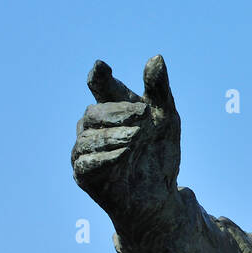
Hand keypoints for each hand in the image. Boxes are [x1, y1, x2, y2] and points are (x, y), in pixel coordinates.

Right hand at [72, 55, 180, 232]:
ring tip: (138, 136)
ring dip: (115, 134)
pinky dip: (106, 156)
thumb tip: (155, 58)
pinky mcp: (84, 175)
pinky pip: (86, 162)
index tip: (101, 67)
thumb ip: (159, 90)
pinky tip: (124, 153)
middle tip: (145, 114)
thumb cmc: (160, 154)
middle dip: (119, 112)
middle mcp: (93, 127)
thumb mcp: (167, 119)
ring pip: (89, 137)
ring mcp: (85, 151)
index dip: (99, 78)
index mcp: (111, 109)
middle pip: (95, 112)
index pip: (100, 87)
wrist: (160, 194)